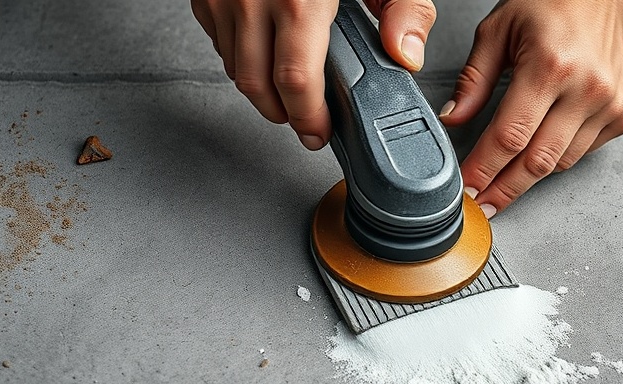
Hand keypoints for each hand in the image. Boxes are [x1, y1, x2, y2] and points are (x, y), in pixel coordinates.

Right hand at [191, 0, 436, 149]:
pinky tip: (265, 54)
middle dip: (282, 114)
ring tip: (288, 93)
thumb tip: (406, 54)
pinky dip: (240, 56)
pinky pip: (216, 38)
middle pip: (256, 85)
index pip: (296, 82)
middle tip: (305, 123)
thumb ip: (404, 7)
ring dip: (260, 88)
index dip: (307, 118)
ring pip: (232, 66)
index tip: (318, 132)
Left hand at [439, 0, 622, 216]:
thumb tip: (454, 120)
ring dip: (528, 178)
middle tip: (481, 205)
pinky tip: (538, 152)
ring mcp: (610, 104)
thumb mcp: (498, 29)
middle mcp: (586, 89)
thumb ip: (473, 79)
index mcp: (550, 66)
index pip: (509, 137)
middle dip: (504, 190)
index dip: (484, 170)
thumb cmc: (552, 1)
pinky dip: (557, 157)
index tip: (465, 190)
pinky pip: (582, 152)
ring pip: (560, 163)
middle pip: (536, 162)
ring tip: (502, 184)